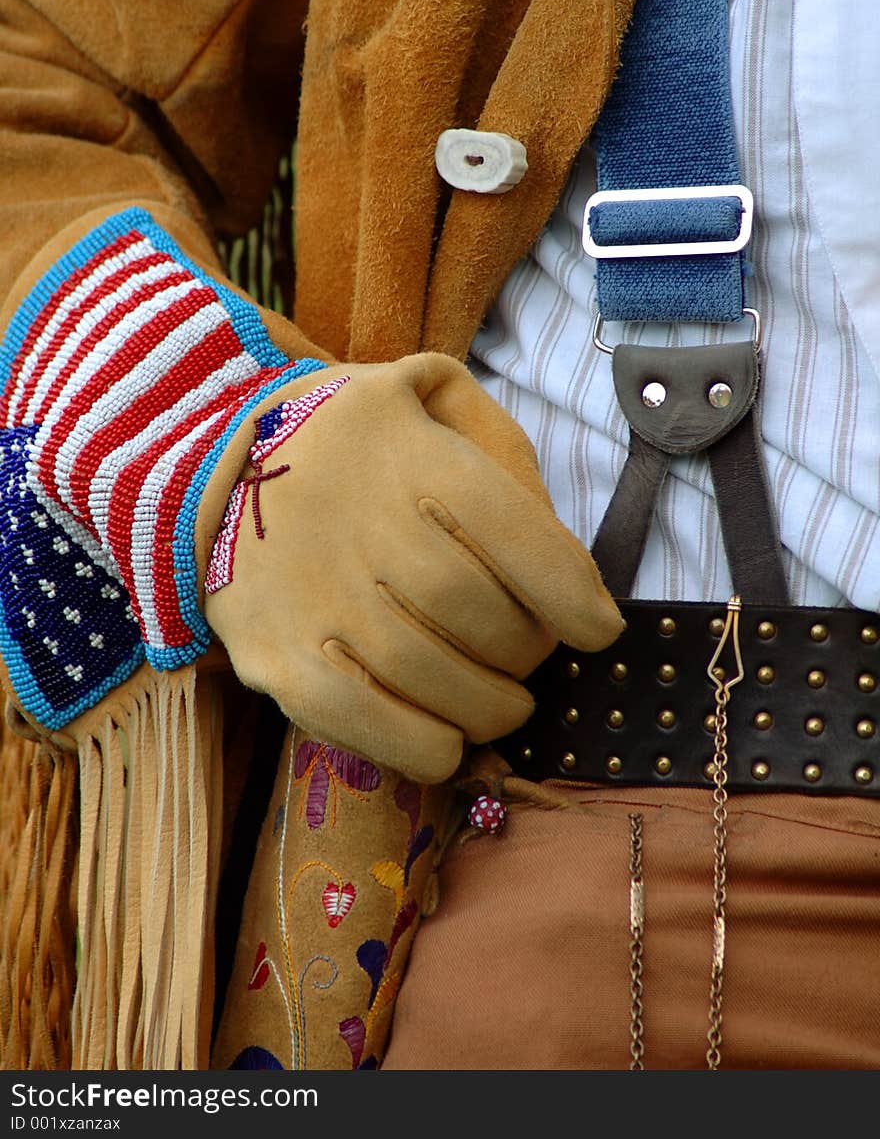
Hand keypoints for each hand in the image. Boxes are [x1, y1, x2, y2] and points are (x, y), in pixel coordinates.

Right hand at [203, 354, 622, 781]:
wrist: (213, 467)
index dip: (571, 595)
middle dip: (528, 653)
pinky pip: (360, 721)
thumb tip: (554, 545)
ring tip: (502, 703)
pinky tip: (447, 739)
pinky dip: (422, 744)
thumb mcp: (429, 394)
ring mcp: (311, 596)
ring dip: (490, 708)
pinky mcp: (273, 655)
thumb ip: (500, 445)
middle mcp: (360, 524)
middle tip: (532, 658)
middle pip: (478, 615)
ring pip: (430, 677)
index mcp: (410, 454)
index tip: (598, 628)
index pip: (515, 536)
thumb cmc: (354, 439)